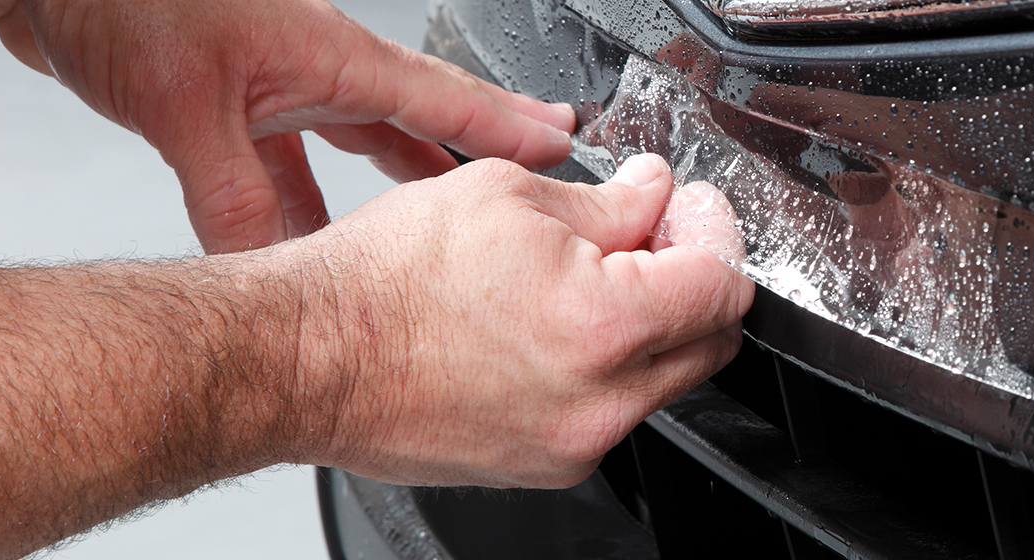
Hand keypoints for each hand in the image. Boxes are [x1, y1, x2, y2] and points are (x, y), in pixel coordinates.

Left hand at [0, 0, 574, 252]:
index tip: (562, 145)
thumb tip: (281, 268)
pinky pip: (298, 169)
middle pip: (421, 119)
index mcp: (333, 58)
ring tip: (448, 218)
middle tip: (537, 169)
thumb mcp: (189, 108)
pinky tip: (316, 244)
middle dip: (480, 147)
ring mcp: (280, 89)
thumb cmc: (128, 3)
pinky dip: (316, 209)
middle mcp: (317, 71)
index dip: (508, 126)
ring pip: (364, 144)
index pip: (444, 98)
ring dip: (402, 183)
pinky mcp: (239, 109)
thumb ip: (241, 198)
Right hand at [287, 154, 753, 486]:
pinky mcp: (546, 466)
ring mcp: (574, 444)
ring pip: (663, 379)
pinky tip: (552, 324)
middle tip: (652, 233)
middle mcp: (601, 402)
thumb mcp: (507, 197)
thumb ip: (609, 199)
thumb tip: (654, 194)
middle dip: (696, 277)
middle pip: (710, 341)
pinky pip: (610, 411)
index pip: (724, 285)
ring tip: (586, 275)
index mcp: (604, 326)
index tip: (692, 209)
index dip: (715, 231)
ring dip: (650, 323)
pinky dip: (604, 366)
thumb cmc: (384, 283)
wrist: (309, 359)